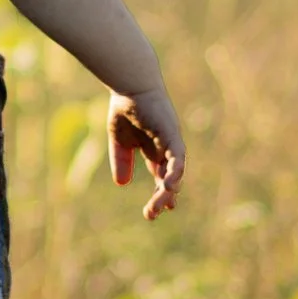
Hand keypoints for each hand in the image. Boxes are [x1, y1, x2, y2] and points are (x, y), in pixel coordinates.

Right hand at [107, 86, 183, 219]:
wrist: (130, 85)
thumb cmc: (125, 106)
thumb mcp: (119, 140)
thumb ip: (121, 160)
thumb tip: (122, 184)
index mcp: (155, 149)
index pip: (161, 176)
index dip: (160, 193)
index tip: (153, 212)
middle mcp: (167, 148)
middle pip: (169, 178)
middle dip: (162, 197)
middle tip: (152, 214)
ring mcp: (172, 142)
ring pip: (175, 172)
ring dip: (169, 189)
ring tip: (164, 204)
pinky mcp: (173, 135)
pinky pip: (178, 158)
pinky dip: (175, 172)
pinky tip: (170, 186)